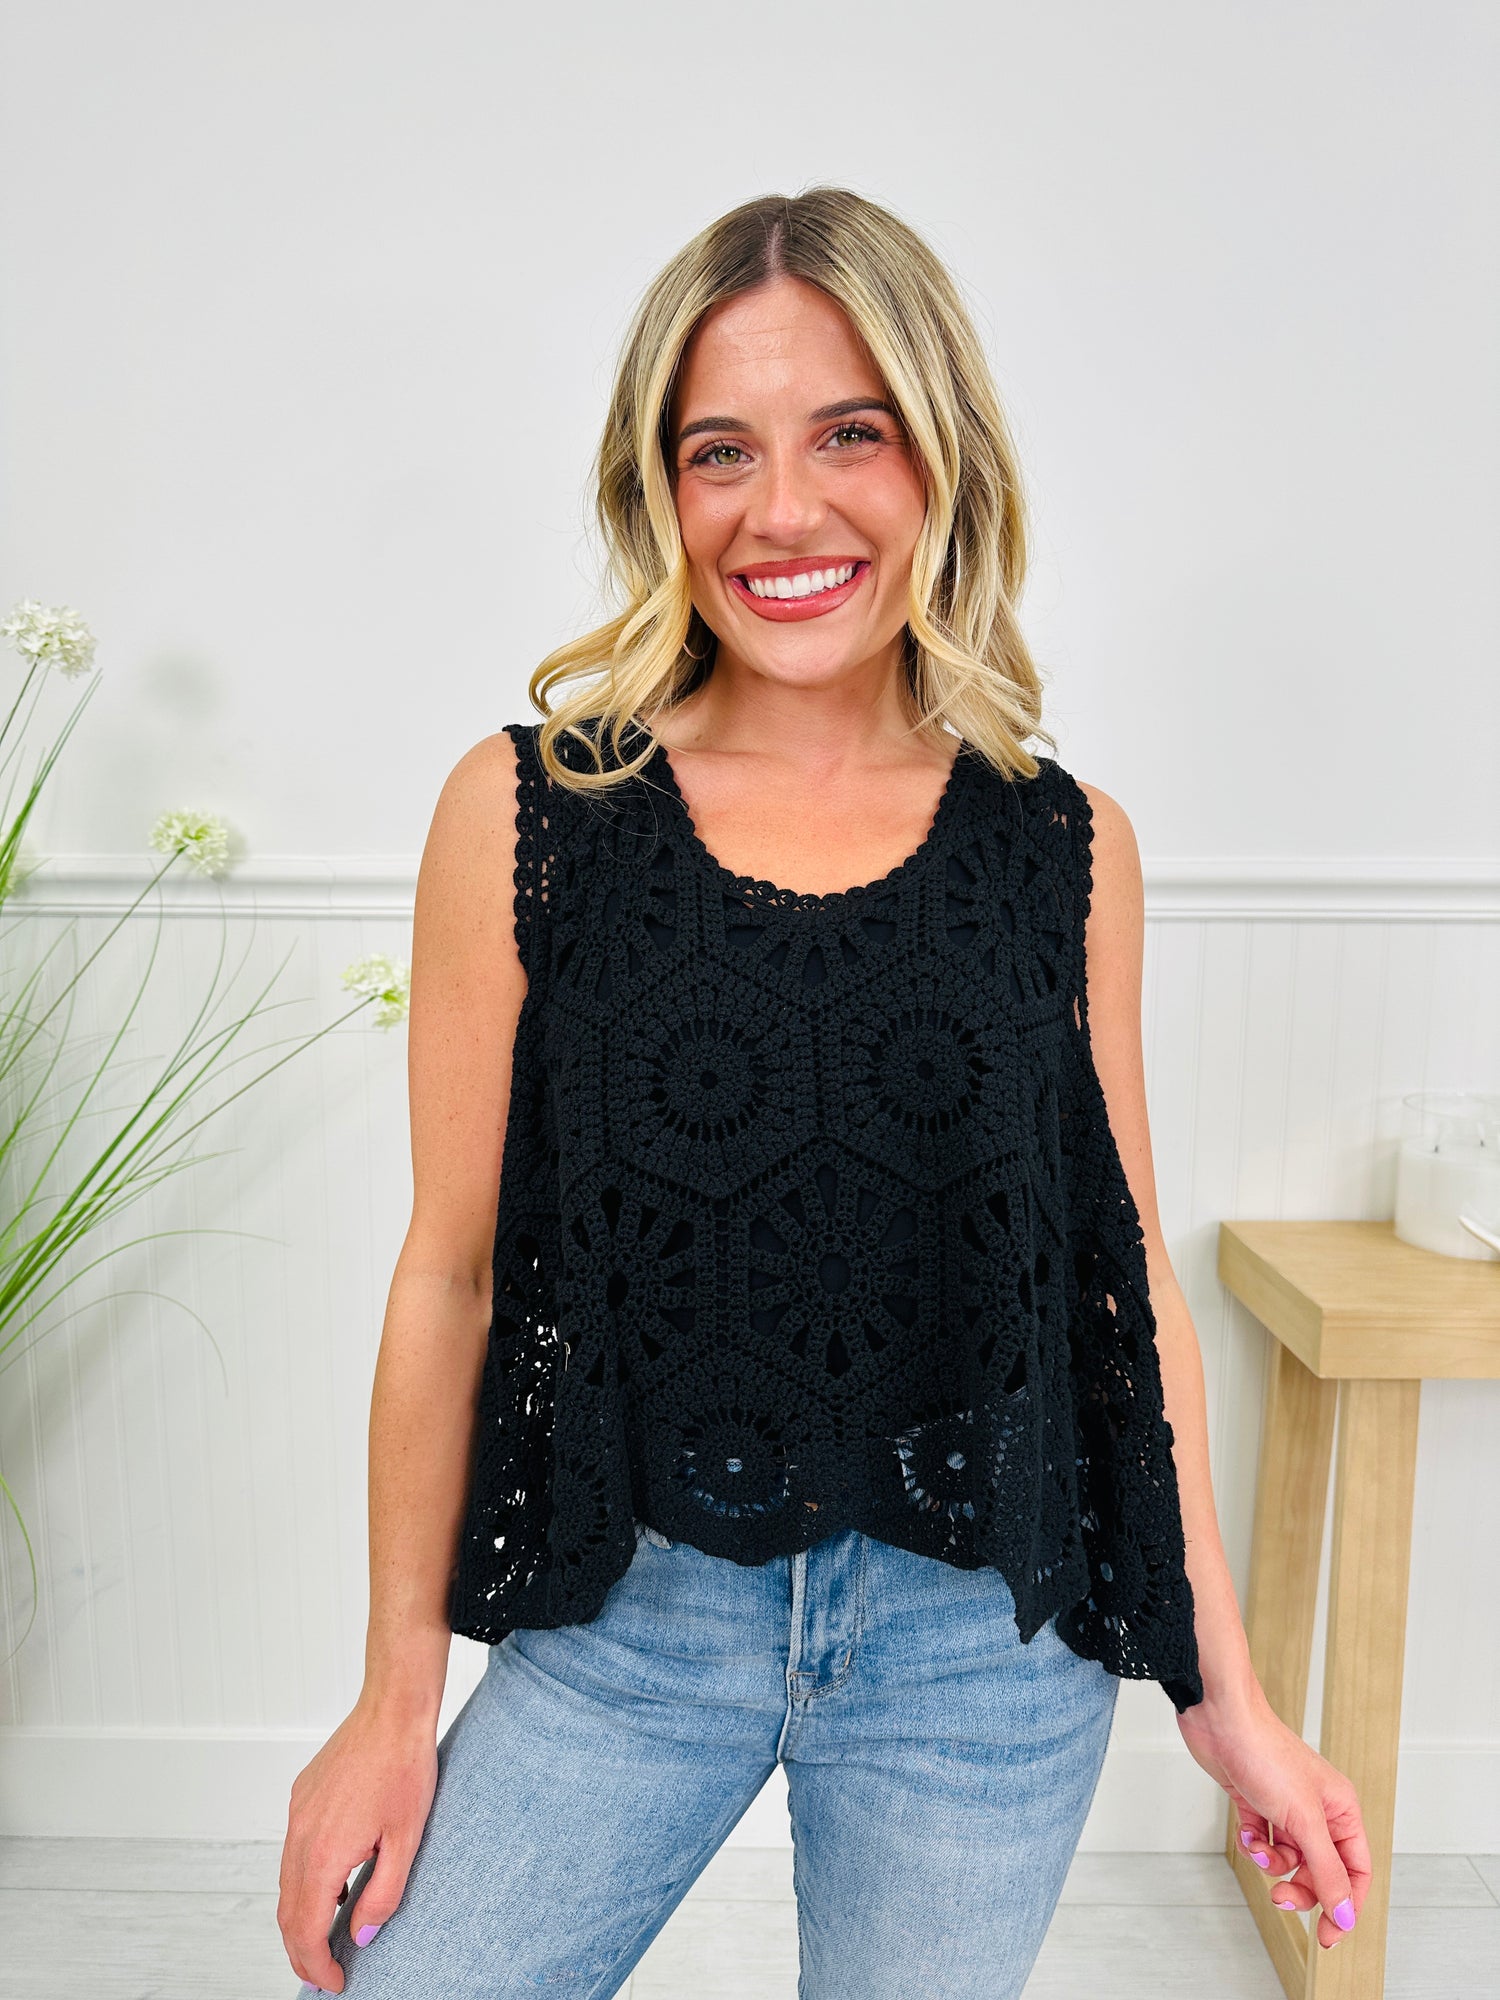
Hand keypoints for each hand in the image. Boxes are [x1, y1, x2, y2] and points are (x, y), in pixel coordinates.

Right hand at [277, 1695, 438, 1993]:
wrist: (392, 1709)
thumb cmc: (405, 1768)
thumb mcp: (406, 1840)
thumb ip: (383, 1894)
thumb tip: (360, 1934)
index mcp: (324, 1853)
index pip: (306, 1928)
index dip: (316, 1964)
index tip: (333, 1984)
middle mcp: (300, 1835)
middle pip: (287, 1911)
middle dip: (301, 1950)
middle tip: (323, 1975)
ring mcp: (297, 1813)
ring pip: (286, 1881)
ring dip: (300, 1916)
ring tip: (325, 1938)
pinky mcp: (301, 1796)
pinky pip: (293, 1850)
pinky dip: (304, 1880)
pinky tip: (331, 1885)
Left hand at [1176, 1685, 1371, 1952]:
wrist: (1219, 1718)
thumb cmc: (1265, 1752)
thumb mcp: (1303, 1821)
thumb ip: (1326, 1871)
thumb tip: (1344, 1914)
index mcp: (1341, 1810)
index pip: (1355, 1871)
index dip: (1344, 1905)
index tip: (1327, 1935)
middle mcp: (1317, 1809)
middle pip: (1319, 1870)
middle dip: (1300, 1887)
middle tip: (1281, 1898)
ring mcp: (1285, 1806)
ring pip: (1287, 1858)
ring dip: (1271, 1862)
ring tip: (1257, 1848)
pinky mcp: (1256, 1802)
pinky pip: (1261, 1841)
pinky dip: (1252, 1843)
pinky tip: (1245, 1829)